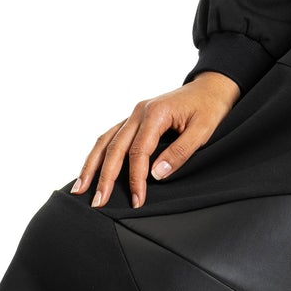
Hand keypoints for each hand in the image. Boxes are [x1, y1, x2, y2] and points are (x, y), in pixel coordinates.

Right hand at [70, 71, 241, 209]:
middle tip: (97, 202)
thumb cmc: (210, 108)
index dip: (136, 179)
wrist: (211, 88)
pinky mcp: (134, 119)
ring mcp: (134, 114)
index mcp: (155, 113)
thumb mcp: (203, 131)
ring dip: (92, 165)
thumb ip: (180, 152)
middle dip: (104, 177)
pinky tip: (91, 168)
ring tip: (79, 188)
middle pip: (114, 147)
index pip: (138, 152)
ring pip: (105, 140)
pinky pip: (111, 136)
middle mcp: (139, 112)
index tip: (137, 201)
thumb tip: (156, 174)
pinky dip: (99, 153)